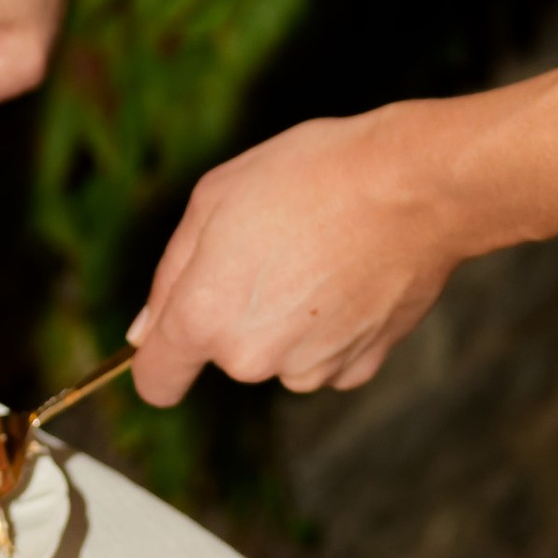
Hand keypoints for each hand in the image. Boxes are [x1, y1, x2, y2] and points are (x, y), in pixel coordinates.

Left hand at [126, 101, 476, 404]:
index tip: (173, 337)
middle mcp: (253, 357)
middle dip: (237, 311)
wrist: (411, 187)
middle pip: (225, 354)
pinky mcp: (360, 368)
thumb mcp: (214, 197)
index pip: (158, 381)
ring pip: (279, 355)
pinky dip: (333, 327)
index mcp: (205, 316)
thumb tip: (145, 330)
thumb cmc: (309, 176)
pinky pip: (326, 356)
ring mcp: (310, 368)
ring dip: (288, 320)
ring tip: (318, 254)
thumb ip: (172, 274)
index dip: (160, 358)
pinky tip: (350, 276)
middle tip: (271, 246)